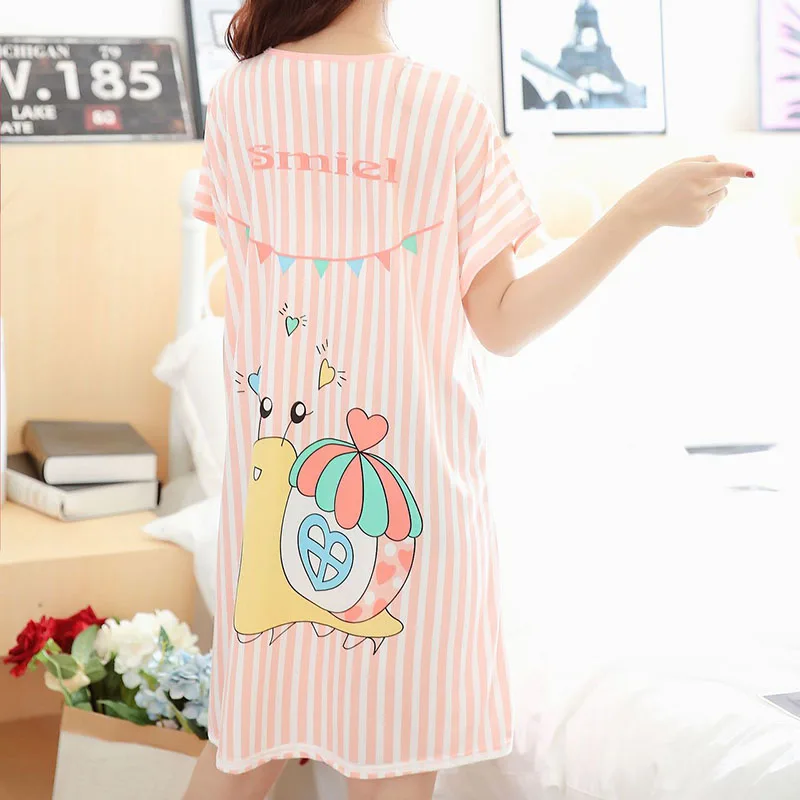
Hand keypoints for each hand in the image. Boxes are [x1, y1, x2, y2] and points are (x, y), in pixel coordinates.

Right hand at [623, 155, 754, 230]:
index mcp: (692, 173)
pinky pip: (714, 208)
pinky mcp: (700, 219)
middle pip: (725, 181)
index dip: (736, 170)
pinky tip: (688, 207)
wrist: (644, 208)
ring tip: (691, 195)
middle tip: (697, 183)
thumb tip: (724, 166)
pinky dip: (706, 206)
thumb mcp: (679, 165)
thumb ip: (703, 160)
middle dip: (717, 180)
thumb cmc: (662, 182)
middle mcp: (697, 191)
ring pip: (722, 195)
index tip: (751, 173)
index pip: (720, 170)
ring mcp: (699, 207)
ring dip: (713, 193)